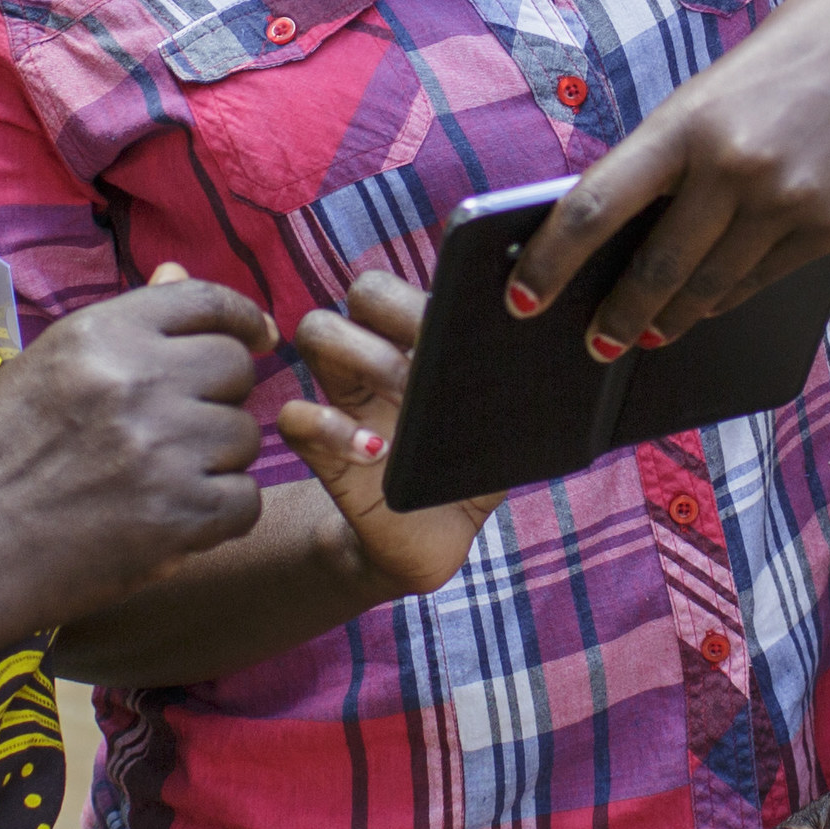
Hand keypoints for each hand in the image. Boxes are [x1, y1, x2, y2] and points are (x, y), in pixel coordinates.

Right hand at [0, 274, 274, 631]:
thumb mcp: (42, 368)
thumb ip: (121, 328)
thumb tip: (179, 271)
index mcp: (98, 335)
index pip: (204, 300)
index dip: (241, 317)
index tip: (256, 337)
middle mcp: (136, 380)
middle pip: (235, 368)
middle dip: (219, 397)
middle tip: (179, 431)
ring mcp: (160, 449)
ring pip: (244, 436)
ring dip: (216, 460)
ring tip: (158, 481)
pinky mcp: (176, 515)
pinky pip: (244, 500)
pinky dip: (220, 516)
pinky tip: (175, 522)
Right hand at [273, 274, 505, 598]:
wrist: (435, 544)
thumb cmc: (470, 477)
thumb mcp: (503, 437)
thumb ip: (515, 399)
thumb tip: (535, 360)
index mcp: (421, 347)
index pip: (413, 284)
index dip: (422, 293)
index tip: (454, 328)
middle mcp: (378, 359)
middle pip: (363, 290)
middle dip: (394, 312)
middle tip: (430, 362)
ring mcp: (344, 399)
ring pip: (316, 331)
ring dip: (364, 355)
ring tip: (404, 397)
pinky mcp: (321, 451)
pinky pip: (293, 416)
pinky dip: (329, 427)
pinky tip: (375, 452)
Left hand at [507, 0, 829, 356]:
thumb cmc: (808, 44)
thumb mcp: (723, 84)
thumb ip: (681, 149)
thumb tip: (632, 225)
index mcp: (689, 119)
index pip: (597, 205)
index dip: (550, 262)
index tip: (521, 299)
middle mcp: (736, 165)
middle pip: (656, 267)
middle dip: (618, 315)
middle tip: (596, 342)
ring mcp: (791, 201)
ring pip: (711, 286)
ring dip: (673, 318)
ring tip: (649, 332)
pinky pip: (765, 279)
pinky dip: (730, 295)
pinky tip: (712, 302)